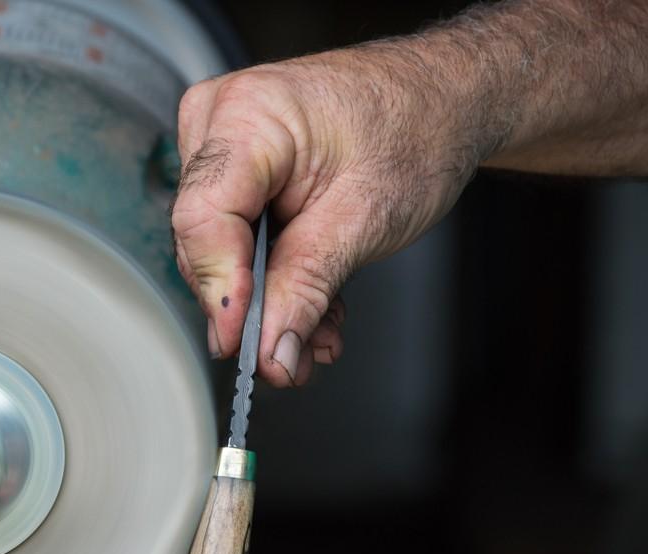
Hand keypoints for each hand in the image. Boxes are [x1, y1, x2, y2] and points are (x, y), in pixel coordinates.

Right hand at [173, 47, 481, 384]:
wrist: (443, 102)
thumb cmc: (416, 128)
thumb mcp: (363, 220)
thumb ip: (305, 289)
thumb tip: (270, 353)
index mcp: (248, 115)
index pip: (204, 218)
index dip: (220, 287)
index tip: (241, 343)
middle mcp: (221, 124)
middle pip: (208, 241)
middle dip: (253, 308)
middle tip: (289, 357)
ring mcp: (226, 147)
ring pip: (225, 251)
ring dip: (274, 303)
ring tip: (317, 336)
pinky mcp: (240, 174)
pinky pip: (242, 241)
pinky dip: (280, 282)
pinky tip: (314, 310)